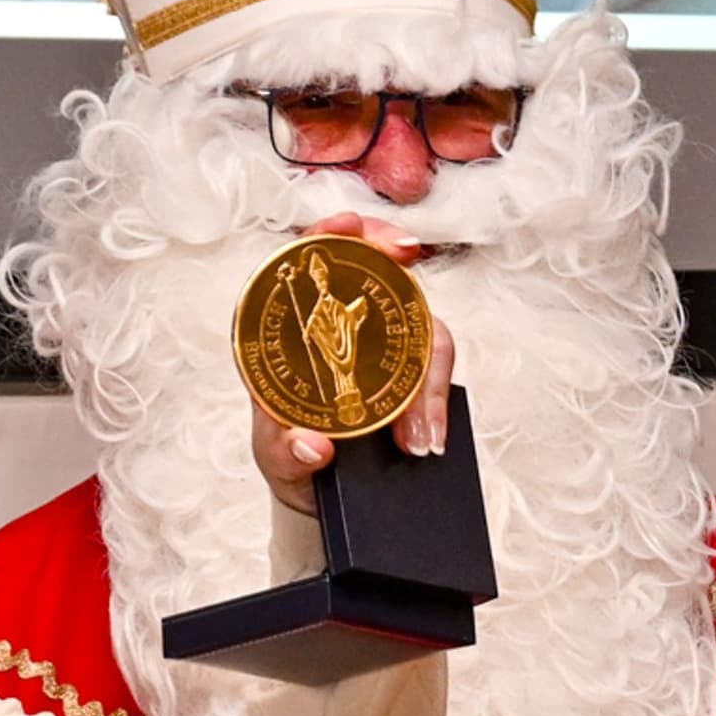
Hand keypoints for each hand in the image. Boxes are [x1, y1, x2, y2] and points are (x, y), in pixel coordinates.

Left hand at [247, 213, 458, 512]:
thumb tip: (313, 446)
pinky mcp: (413, 374)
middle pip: (377, 270)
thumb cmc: (290, 456)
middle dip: (395, 256)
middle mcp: (344, 330)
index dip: (331, 233)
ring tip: (418, 432)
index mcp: (295, 333)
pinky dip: (439, 397)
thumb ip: (288, 453)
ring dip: (424, 369)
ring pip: (418, 323)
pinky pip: (435, 366)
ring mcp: (385, 349)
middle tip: (408, 254)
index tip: (351, 223)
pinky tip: (431, 434)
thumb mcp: (276, 458)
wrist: (321, 492)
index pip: (311, 263)